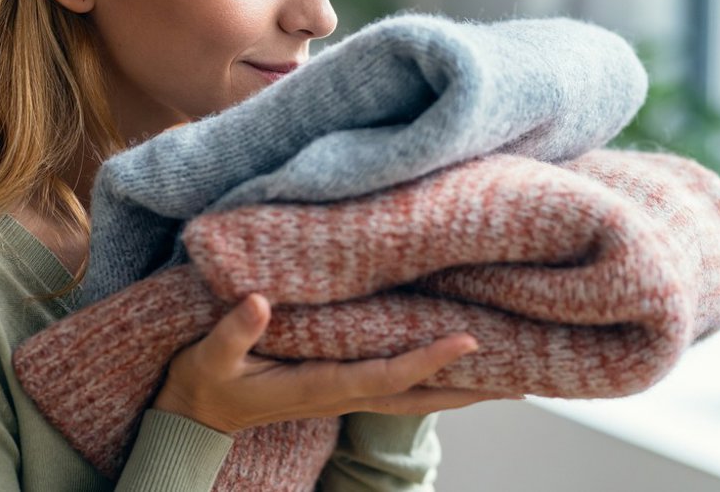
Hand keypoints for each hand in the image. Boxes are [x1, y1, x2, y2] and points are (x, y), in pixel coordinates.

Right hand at [151, 293, 521, 433]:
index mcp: (319, 386)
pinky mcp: (339, 388)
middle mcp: (341, 395)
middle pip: (419, 396)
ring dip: (461, 388)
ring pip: (415, 396)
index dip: (429, 359)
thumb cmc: (205, 382)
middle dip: (470, 387)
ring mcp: (343, 395)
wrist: (195, 417)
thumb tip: (260, 302)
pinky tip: (454, 368)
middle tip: (524, 375)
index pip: (387, 375)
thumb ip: (235, 331)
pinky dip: (433, 380)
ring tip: (509, 375)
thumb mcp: (210, 356)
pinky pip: (398, 387)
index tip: (468, 341)